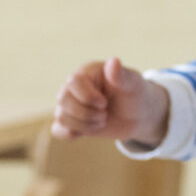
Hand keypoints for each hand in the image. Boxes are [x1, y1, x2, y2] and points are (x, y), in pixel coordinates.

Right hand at [53, 59, 168, 147]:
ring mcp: (72, 104)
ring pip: (61, 116)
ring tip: (102, 121)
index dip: (87, 96)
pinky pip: (57, 129)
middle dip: (86, 113)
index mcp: (88, 72)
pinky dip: (69, 133)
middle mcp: (75, 87)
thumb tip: (113, 61)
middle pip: (63, 100)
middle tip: (105, 114)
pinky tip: (85, 132)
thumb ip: (121, 75)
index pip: (73, 82)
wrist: (139, 115)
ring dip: (83, 124)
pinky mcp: (72, 121)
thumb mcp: (133, 84)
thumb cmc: (136, 94)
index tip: (105, 103)